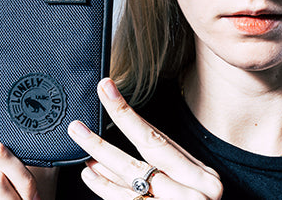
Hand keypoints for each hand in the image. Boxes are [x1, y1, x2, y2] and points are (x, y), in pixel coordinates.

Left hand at [68, 78, 222, 198]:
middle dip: (104, 140)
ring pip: (130, 183)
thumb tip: (133, 132)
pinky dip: (106, 190)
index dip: (126, 114)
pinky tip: (91, 177)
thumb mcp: (195, 184)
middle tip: (77, 126)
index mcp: (203, 177)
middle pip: (140, 160)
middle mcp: (195, 193)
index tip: (106, 91)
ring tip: (81, 150)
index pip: (157, 139)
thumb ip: (170, 164)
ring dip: (101, 165)